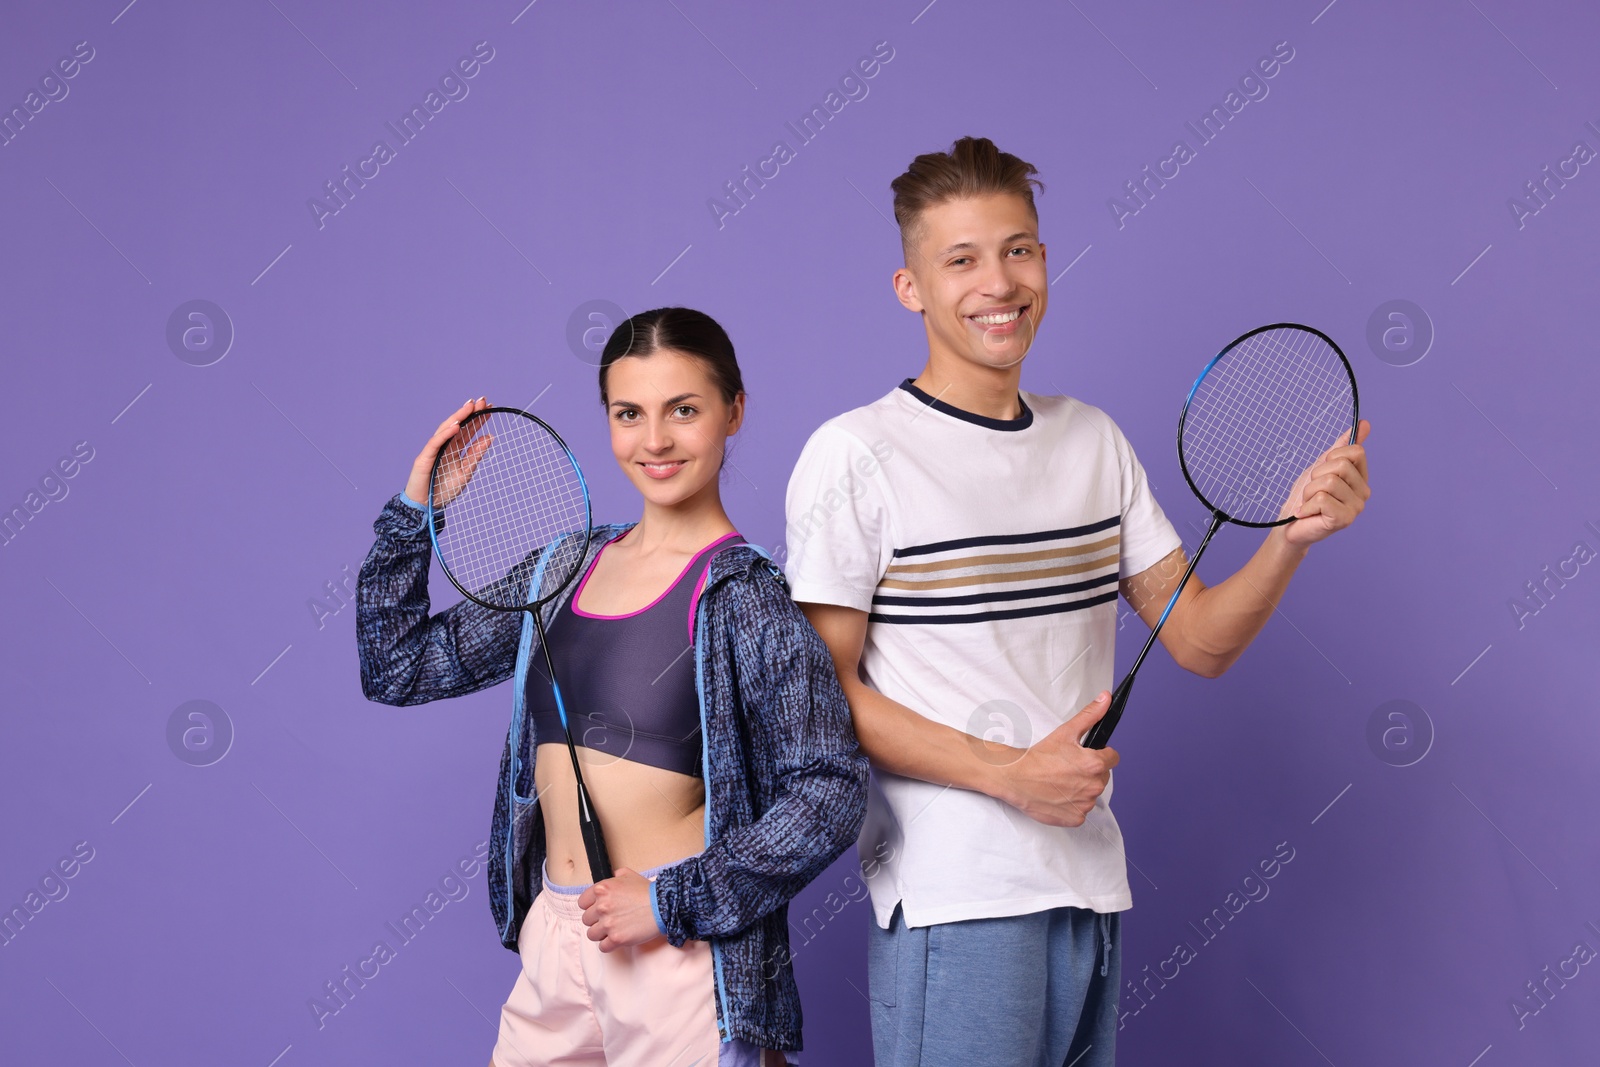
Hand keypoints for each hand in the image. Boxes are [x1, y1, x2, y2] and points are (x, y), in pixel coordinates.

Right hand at [404, 397, 491, 507]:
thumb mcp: (466, 472)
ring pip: (446, 429)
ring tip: (470, 407)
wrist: (427, 507)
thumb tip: (490, 438)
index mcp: (454, 449)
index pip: (467, 430)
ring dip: (458, 417)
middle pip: (458, 425)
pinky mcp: (424, 457)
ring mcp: (433, 450)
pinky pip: (435, 443)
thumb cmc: (444, 489)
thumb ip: (476, 455)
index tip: (489, 407)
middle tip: (483, 401)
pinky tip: (456, 425)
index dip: (477, 418)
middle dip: (469, 413)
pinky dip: (445, 434)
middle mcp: (444, 446)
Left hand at [578, 868, 661, 951]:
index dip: (590, 906)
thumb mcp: (629, 875)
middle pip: (586, 919)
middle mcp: (601, 906)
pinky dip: (608, 945)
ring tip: (612, 930)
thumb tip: (612, 877)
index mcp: (601, 889)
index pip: (582, 903)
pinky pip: (602, 947)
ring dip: (601, 933)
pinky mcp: (616, 939)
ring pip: (591, 934)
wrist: (663, 906)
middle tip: (609, 919)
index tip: (597, 909)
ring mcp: (608, 924)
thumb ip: (616, 876)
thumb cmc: (648, 892)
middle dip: (597, 920)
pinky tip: (617, 939)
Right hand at [992, 692, 1118, 827]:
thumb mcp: (1065, 732)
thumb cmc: (1038, 756)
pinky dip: (1072, 804)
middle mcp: (1093, 787)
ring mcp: (1085, 804)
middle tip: (1068, 767)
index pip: (1113, 758)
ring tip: (1061, 781)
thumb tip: (1106, 699)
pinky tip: (1058, 795)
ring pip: (1092, 794)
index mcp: (1095, 764)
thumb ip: (1090, 715)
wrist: (1015, 778)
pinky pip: (1081, 810)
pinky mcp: (1075, 818)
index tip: (1087, 755)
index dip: (1101, 754)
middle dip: (1090, 771)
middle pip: (1102, 777)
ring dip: (1081, 788)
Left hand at [1278, 420, 1370, 547]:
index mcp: (1360, 478)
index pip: (1356, 451)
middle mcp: (1363, 492)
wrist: (1289, 525)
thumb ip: (1342, 447)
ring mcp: (1356, 507)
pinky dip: (1307, 505)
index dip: (1331, 457)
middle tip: (1312, 491)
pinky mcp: (1344, 520)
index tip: (1322, 471)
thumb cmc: (1305, 496)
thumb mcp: (1322, 466)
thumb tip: (1364, 424)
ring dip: (1309, 491)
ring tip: (1309, 503)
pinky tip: (1307, 513)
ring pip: (1328, 482)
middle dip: (1316, 475)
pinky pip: (1321, 499)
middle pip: (1341, 465)